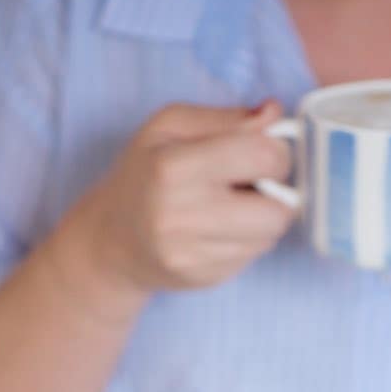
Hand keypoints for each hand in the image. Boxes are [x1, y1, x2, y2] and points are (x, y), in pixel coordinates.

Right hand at [79, 100, 294, 293]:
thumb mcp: (169, 128)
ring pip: (269, 237)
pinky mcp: (202, 278)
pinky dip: (246, 240)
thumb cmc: (144, 174)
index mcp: (174, 166)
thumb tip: (273, 113)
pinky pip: (252, 257)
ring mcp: (191, 254)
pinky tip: (220, 230)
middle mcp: (181, 215)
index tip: (266, 154)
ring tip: (234, 206)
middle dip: (278, 194)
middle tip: (257, 185)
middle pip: (277, 211)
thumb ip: (226, 118)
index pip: (262, 157)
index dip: (277, 153)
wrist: (112, 241)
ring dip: (263, 219)